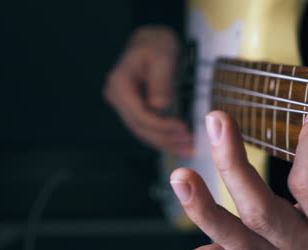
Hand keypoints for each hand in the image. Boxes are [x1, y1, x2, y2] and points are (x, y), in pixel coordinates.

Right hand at [104, 26, 191, 156]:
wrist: (151, 41)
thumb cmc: (157, 45)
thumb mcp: (163, 57)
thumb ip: (161, 81)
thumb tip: (159, 106)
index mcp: (119, 83)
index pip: (138, 113)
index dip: (161, 125)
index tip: (183, 129)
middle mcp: (116, 96)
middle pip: (139, 127)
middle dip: (165, 138)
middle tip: (190, 144)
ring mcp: (123, 104)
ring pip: (142, 131)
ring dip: (165, 143)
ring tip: (189, 149)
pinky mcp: (133, 109)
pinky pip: (147, 127)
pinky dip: (163, 137)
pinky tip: (179, 144)